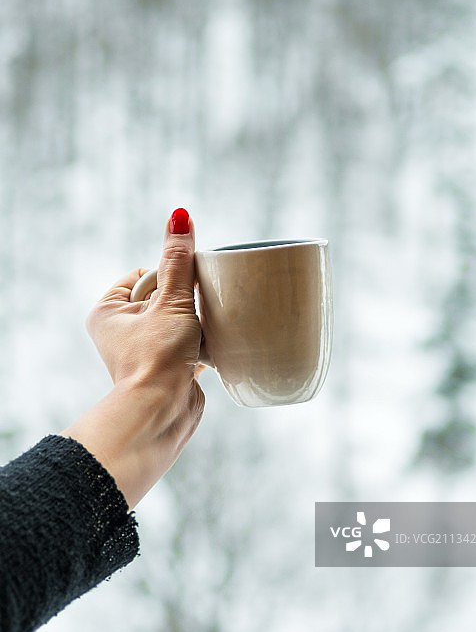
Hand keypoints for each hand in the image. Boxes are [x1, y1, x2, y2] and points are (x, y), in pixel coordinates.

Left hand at [60, 211, 204, 509]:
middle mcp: (120, 332)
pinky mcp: (167, 369)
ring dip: (196, 323)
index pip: (142, 275)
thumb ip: (179, 261)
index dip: (167, 277)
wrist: (163, 414)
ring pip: (178, 322)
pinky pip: (188, 345)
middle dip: (185, 301)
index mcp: (107, 311)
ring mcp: (144, 352)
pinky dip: (202, 344)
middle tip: (197, 309)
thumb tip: (179, 216)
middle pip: (163, 297)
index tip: (182, 290)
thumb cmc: (157, 358)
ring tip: (205, 329)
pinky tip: (212, 347)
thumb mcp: (171, 301)